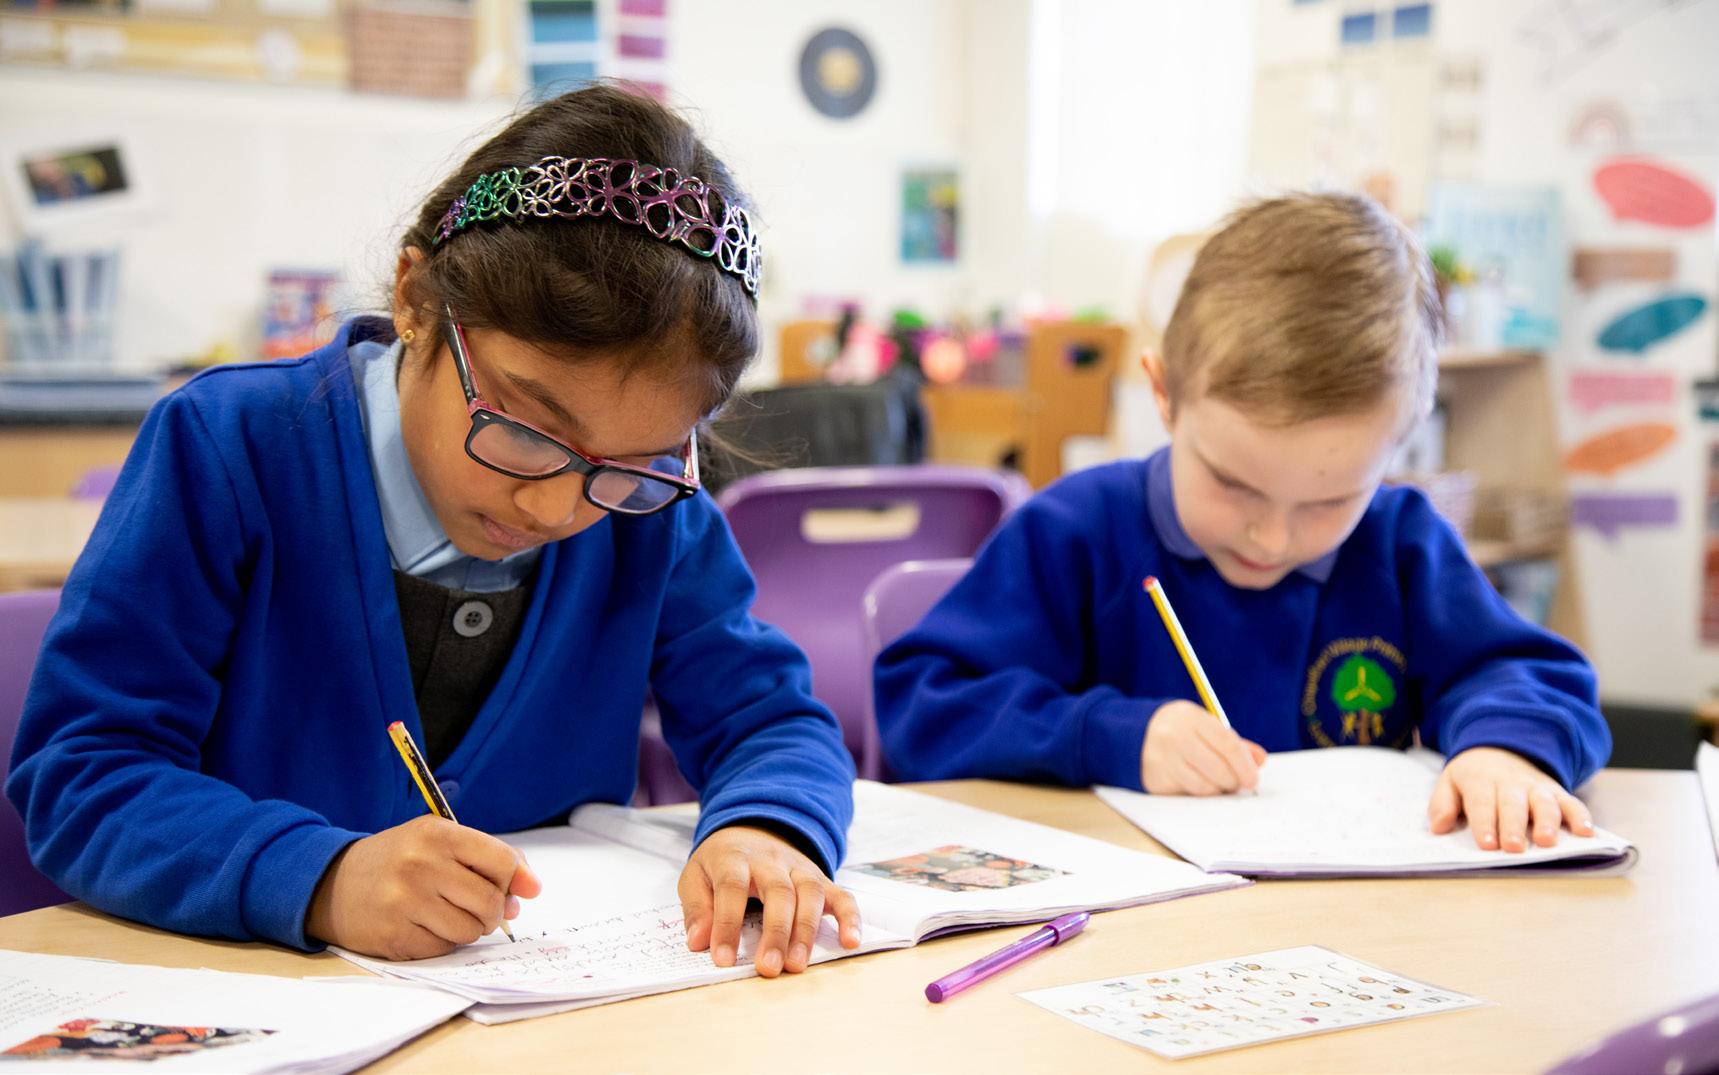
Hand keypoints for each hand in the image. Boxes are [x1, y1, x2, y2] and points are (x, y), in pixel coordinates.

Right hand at [305, 815, 540, 959]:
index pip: (502, 862)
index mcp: (437, 834)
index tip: (514, 889)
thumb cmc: (399, 861)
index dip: (514, 880)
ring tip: (448, 915)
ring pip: (470, 930)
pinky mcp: (394, 935)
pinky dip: (443, 943)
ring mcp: (405, 902)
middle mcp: (420, 864)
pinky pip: (444, 949)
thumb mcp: (440, 842)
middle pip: (490, 902)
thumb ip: (490, 858)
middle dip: (494, 911)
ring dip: (469, 929)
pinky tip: (423, 926)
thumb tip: (532, 890)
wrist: (332, 884)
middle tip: (479, 908)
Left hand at [679, 825, 861, 977]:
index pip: (732, 887)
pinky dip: (850, 917)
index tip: (722, 959)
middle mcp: (771, 860)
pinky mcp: (821, 878)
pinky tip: (851, 941)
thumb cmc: (722, 862)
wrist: (753, 829)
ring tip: (797, 965)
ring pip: (810, 893)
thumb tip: (698, 942)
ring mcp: (800, 868)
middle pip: (779, 891)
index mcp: (735, 857)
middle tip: (769, 968)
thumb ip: (697, 907)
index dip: (727, 924)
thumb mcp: (696, 875)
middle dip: (776, 932)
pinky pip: (841, 894)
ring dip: (806, 931)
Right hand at [1141, 700, 1266, 794]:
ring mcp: (1162, 758)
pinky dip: (1199, 792)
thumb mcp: (1204, 726)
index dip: (1244, 765)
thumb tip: (1259, 760)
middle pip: (1217, 768)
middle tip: (1238, 784)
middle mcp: (1174, 736)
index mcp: (1190, 717)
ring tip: (1219, 783)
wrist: (1134, 734)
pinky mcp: (1155, 778)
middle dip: (1233, 781)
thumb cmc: (1179, 730)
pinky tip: (1199, 783)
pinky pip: (1187, 793)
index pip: (1226, 743)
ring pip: (1203, 785)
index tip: (1253, 779)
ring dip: (1217, 789)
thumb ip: (1232, 743)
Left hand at [1429, 746, 1594, 850]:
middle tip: (1515, 848)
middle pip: (1513, 805)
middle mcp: (1511, 783)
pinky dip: (1580, 816)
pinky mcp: (1557, 791)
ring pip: (1544, 803)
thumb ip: (1442, 804)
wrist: (1501, 747)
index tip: (1487, 844)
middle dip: (1514, 826)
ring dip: (1547, 822)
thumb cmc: (1474, 776)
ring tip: (1547, 841)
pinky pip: (1571, 802)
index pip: (1482, 803)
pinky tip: (1586, 832)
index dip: (1484, 823)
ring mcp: (1536, 787)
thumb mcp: (1450, 781)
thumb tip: (1438, 827)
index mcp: (1481, 780)